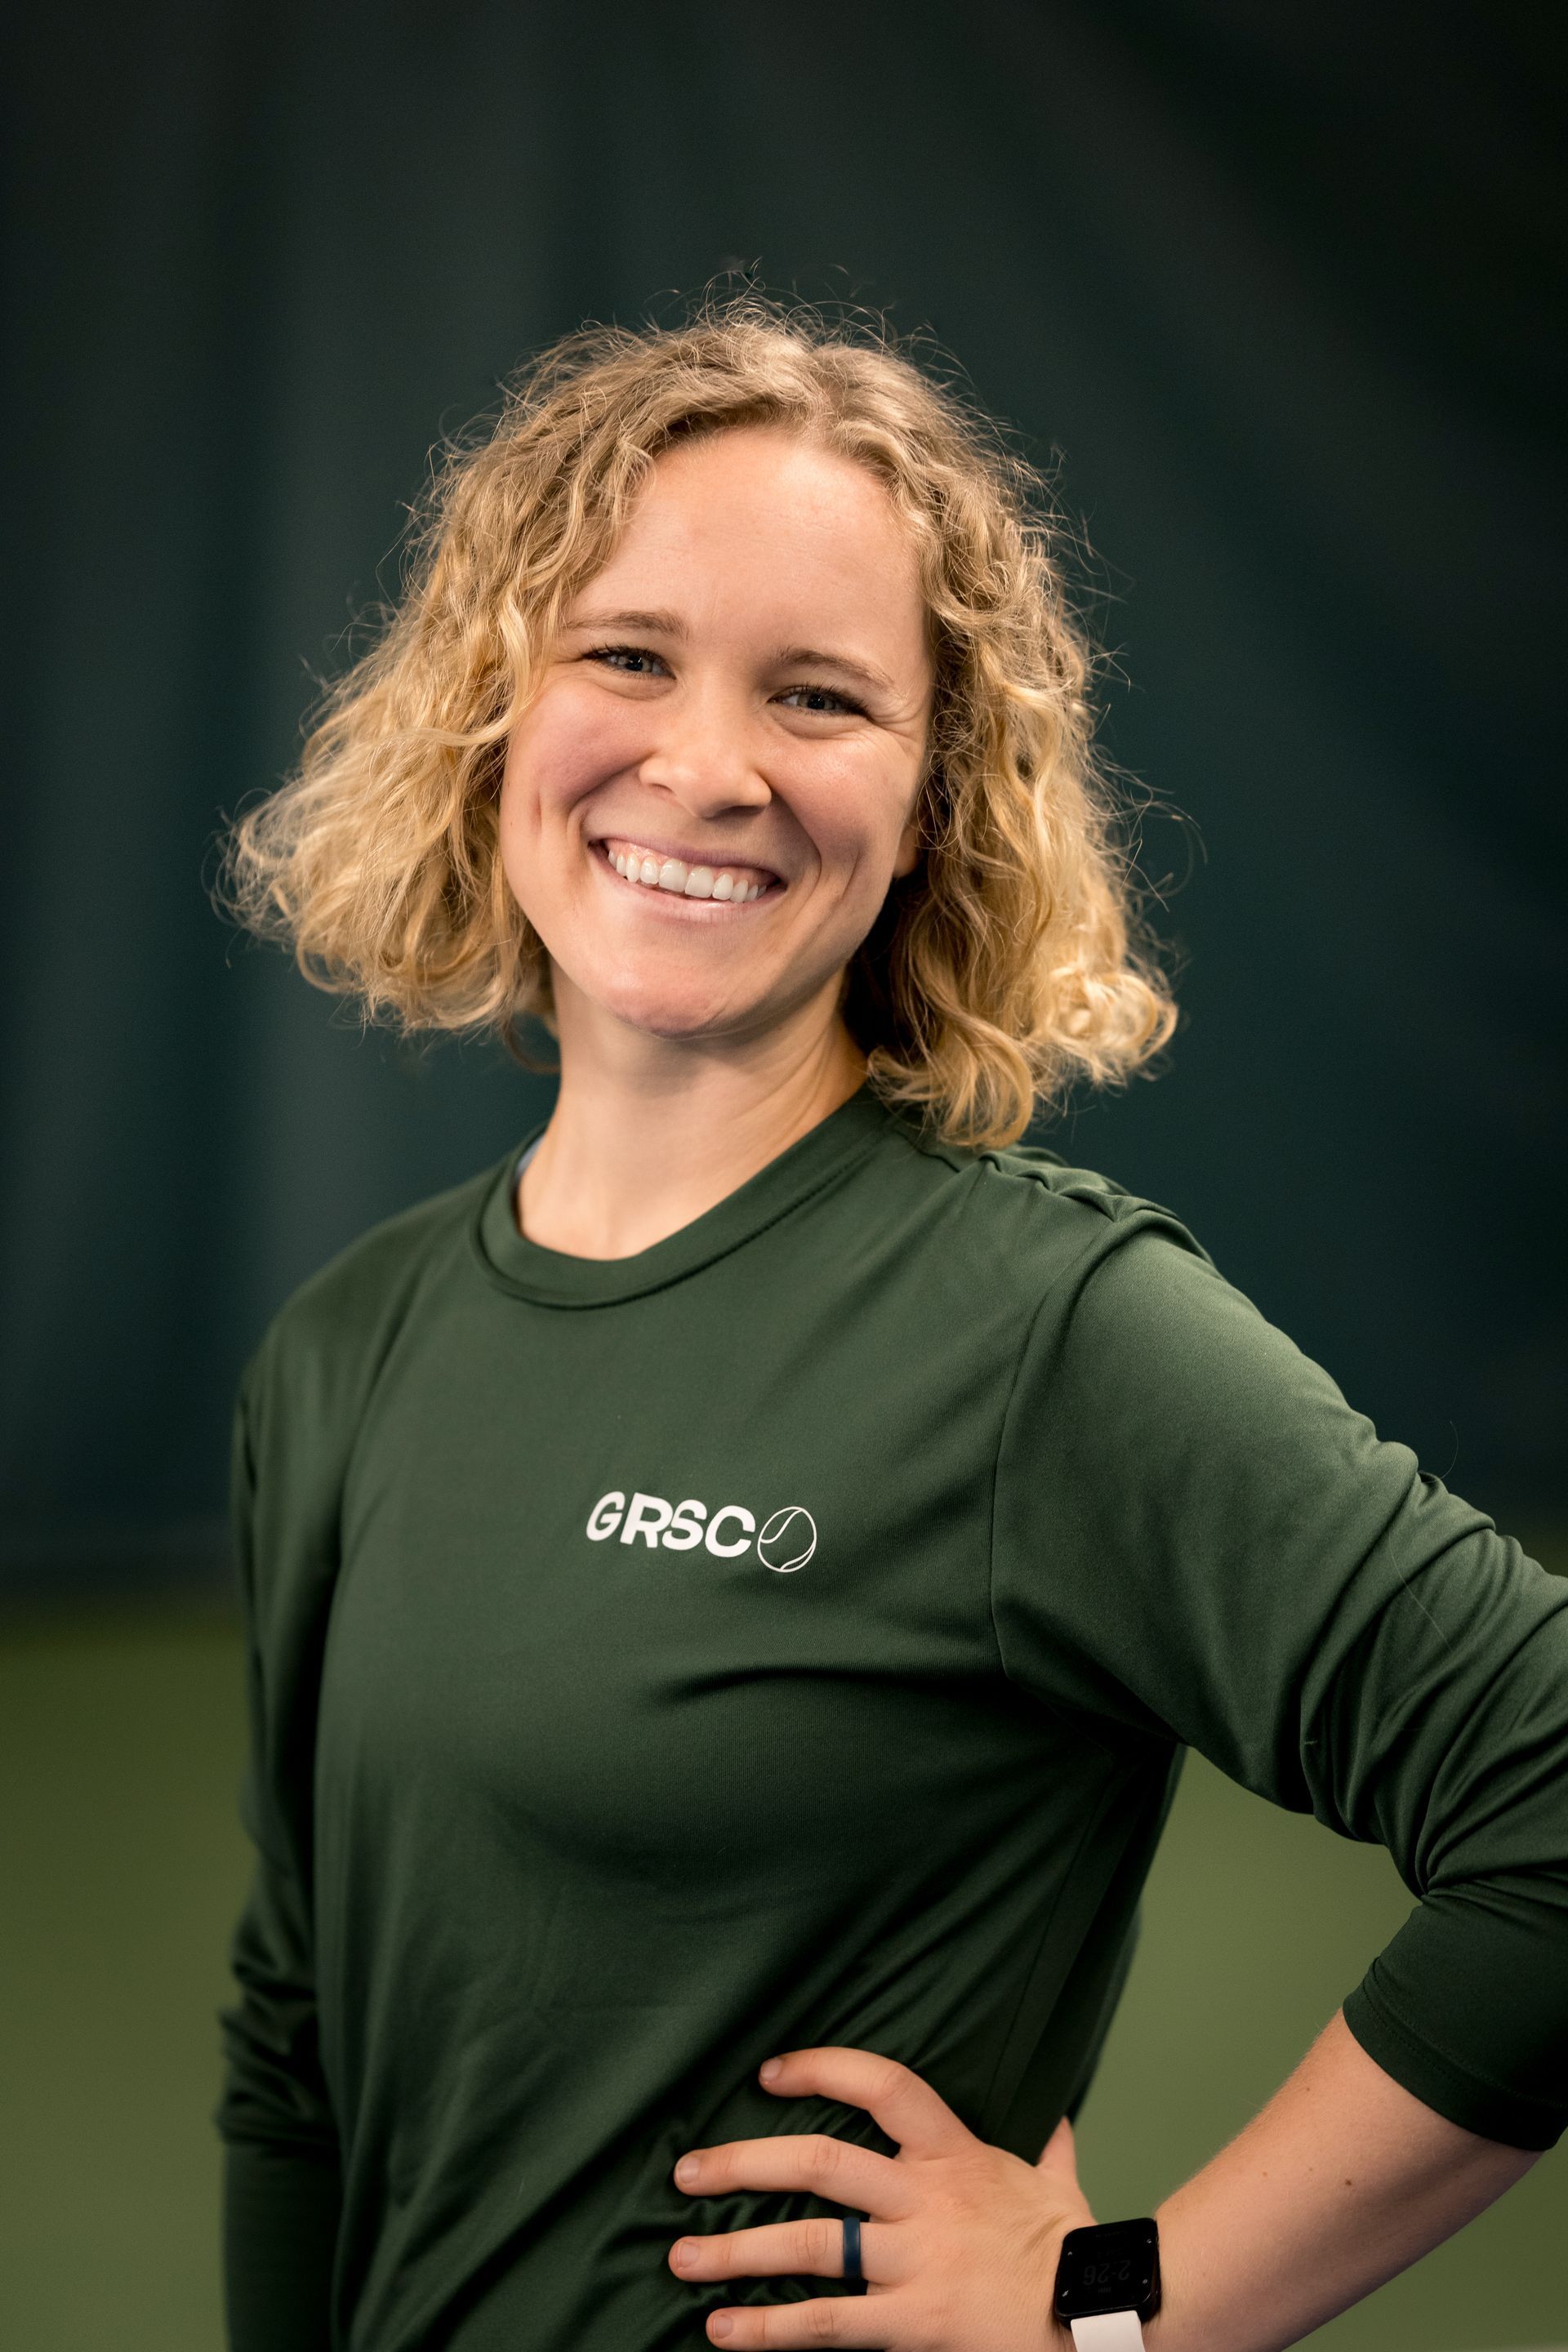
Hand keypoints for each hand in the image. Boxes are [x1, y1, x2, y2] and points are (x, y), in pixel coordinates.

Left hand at [667, 2044, 1093, 2345]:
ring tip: (682, 2256)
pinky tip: (723, 2330)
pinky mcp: (911, 2326)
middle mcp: (925, 2201)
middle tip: (686, 2171)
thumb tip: (1056, 2111)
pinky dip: (769, 2329)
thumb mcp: (1057, 2181)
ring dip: (736, 2249)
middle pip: (819, 2163)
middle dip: (743, 2164)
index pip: (882, 2086)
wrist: (1103, 2320)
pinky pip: (827, 2325)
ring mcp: (914, 2263)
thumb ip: (1047, 2142)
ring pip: (808, 2246)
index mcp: (955, 2154)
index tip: (769, 2072)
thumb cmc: (1076, 2253)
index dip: (822, 2069)